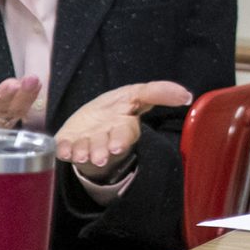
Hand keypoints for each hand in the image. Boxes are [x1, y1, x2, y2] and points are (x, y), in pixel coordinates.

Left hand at [53, 81, 192, 182]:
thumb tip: (187, 94)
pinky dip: (63, 150)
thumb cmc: (114, 109)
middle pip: (104, 147)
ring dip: (83, 153)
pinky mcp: (68, 144)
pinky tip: (62, 151)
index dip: (121, 140)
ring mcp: (86, 143)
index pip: (125, 135)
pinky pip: (64, 148)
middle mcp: (105, 139)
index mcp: (123, 128)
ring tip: (80, 155)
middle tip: (99, 157)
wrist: (90, 122)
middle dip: (101, 151)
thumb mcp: (135, 95)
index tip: (118, 146)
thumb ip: (158, 92)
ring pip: (85, 150)